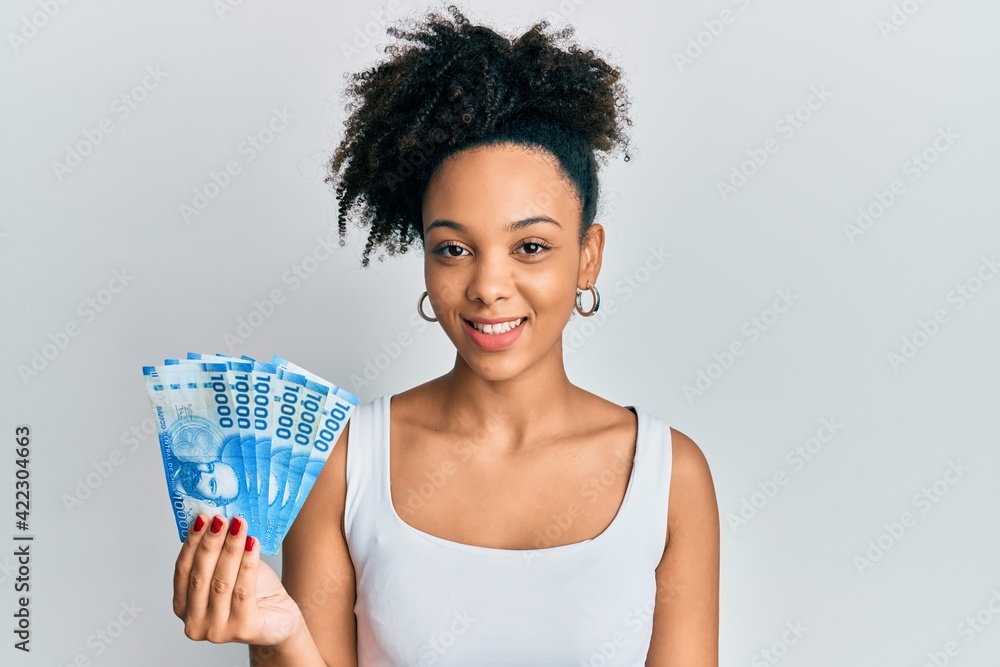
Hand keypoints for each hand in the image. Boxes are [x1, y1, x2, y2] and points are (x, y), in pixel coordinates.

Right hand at [172, 514, 303, 645]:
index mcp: (183, 607)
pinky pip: (243, 591)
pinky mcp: (243, 629)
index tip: (202, 518)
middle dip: (211, 543)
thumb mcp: (228, 571)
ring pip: (221, 582)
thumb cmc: (252, 593)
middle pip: (200, 576)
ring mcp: (217, 630)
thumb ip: (216, 554)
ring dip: (231, 549)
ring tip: (240, 525)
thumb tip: (215, 519)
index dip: (191, 543)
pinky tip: (252, 544)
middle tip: (221, 518)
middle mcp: (195, 623)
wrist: (280, 617)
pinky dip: (247, 563)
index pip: (182, 571)